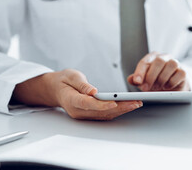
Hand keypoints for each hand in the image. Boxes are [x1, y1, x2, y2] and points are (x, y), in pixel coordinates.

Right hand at [13, 69, 141, 119]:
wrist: (55, 89)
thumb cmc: (63, 81)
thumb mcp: (71, 76)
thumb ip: (82, 84)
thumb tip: (93, 91)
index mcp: (71, 100)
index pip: (89, 104)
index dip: (102, 104)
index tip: (115, 102)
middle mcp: (78, 111)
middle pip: (101, 112)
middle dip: (120, 107)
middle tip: (135, 102)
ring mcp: (83, 115)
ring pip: (105, 115)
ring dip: (122, 110)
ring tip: (136, 104)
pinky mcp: (89, 115)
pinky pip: (104, 115)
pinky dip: (117, 111)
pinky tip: (127, 106)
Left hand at [127, 52, 188, 91]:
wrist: (172, 86)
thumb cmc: (156, 81)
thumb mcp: (144, 81)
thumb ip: (137, 79)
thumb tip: (130, 79)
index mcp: (152, 57)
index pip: (145, 62)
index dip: (140, 72)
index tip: (137, 81)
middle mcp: (165, 57)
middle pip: (159, 61)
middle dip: (151, 76)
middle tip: (146, 88)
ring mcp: (176, 63)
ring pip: (171, 64)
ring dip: (163, 78)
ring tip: (158, 87)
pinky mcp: (184, 72)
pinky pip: (180, 73)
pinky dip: (172, 81)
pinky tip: (167, 87)